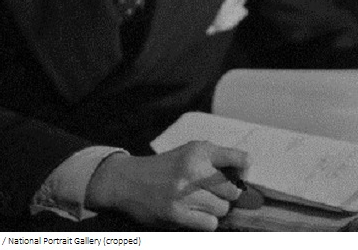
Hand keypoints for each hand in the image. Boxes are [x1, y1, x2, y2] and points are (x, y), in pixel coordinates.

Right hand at [86, 141, 248, 230]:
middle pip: (233, 191)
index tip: (242, 173)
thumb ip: (215, 159)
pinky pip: (209, 224)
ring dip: (215, 209)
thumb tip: (245, 172)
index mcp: (197, 150)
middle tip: (216, 192)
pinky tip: (193, 212)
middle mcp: (192, 169)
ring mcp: (184, 192)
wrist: (129, 180)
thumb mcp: (188, 152)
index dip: (245, 168)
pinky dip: (205, 221)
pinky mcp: (176, 213)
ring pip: (222, 209)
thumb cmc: (165, 167)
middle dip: (227, 194)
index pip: (238, 158)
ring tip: (201, 202)